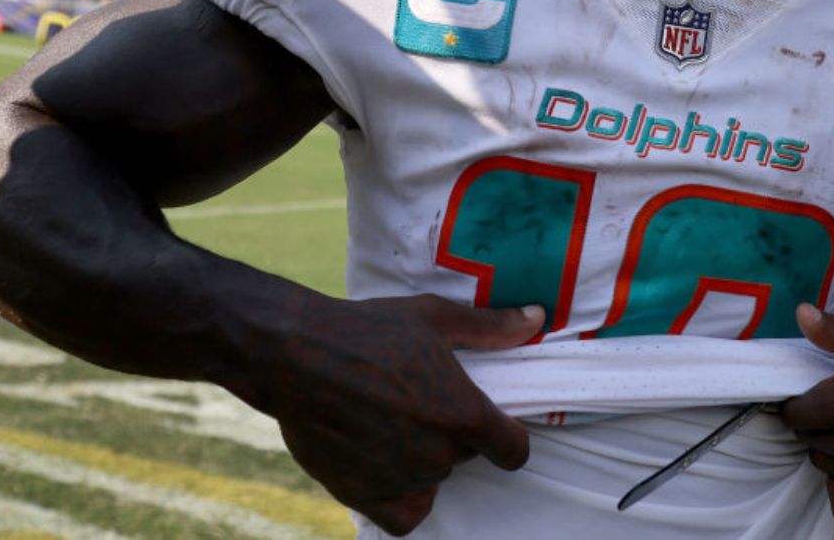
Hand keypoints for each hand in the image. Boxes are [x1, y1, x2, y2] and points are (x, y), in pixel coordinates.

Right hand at [245, 292, 545, 535]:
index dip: (507, 437)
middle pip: (466, 456)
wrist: (295, 355)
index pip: (514, 450)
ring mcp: (402, 481)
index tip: (492, 423)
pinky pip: (405, 516)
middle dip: (452, 434)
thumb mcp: (434, 318)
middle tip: (420, 401)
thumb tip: (537, 317)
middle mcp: (439, 457)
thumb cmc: (368, 330)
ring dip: (421, 459)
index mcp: (465, 416)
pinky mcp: (364, 496)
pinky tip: (389, 468)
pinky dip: (403, 499)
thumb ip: (490, 327)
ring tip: (391, 420)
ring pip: (432, 479)